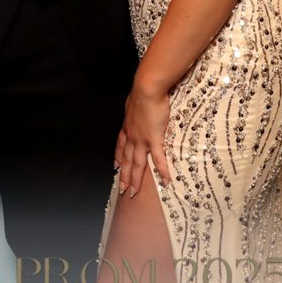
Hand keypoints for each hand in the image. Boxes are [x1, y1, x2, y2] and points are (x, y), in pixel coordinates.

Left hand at [114, 83, 169, 197]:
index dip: (118, 157)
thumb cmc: (141, 93)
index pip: (120, 146)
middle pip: (126, 159)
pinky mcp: (154, 139)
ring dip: (135, 179)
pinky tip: (166, 181)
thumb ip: (134, 110)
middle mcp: (132, 136)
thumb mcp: (133, 103)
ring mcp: (141, 140)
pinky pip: (158, 159)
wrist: (146, 90)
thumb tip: (135, 108)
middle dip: (124, 175)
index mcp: (127, 127)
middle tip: (122, 189)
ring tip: (133, 192)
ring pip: (137, 164)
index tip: (115, 167)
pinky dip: (162, 171)